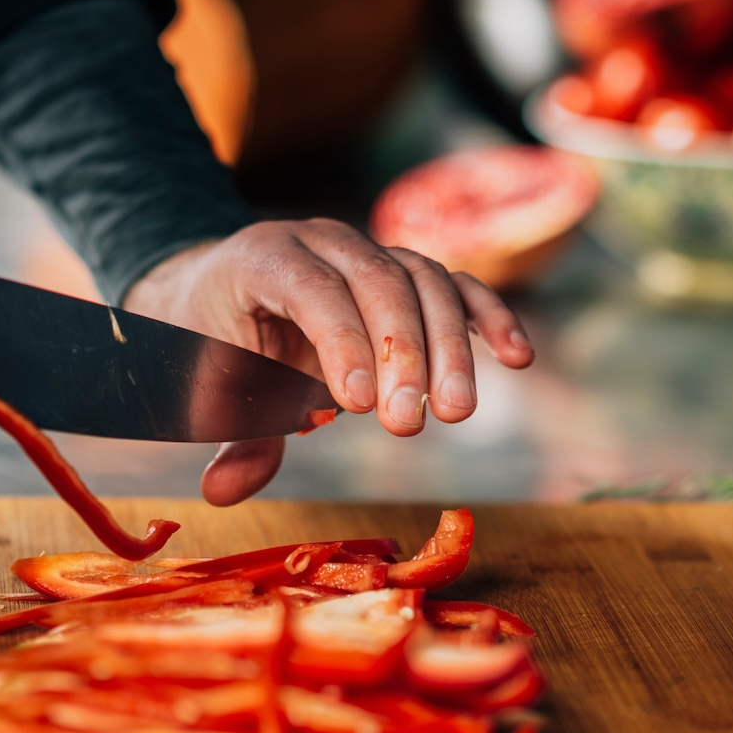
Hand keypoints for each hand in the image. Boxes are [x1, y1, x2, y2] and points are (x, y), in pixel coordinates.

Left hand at [123, 218, 534, 505]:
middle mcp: (324, 241)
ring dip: (448, 347)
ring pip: (426, 281)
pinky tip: (517, 357)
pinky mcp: (408, 272)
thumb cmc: (221, 340)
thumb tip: (222, 491)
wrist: (227, 290)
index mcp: (266, 258)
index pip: (313, 289)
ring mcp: (372, 250)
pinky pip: (457, 286)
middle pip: (380, 281)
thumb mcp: (214, 386)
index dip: (340, 340)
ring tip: (455, 412)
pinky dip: (489, 317)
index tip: (357, 405)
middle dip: (402, 353)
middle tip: (408, 425)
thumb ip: (235, 435)